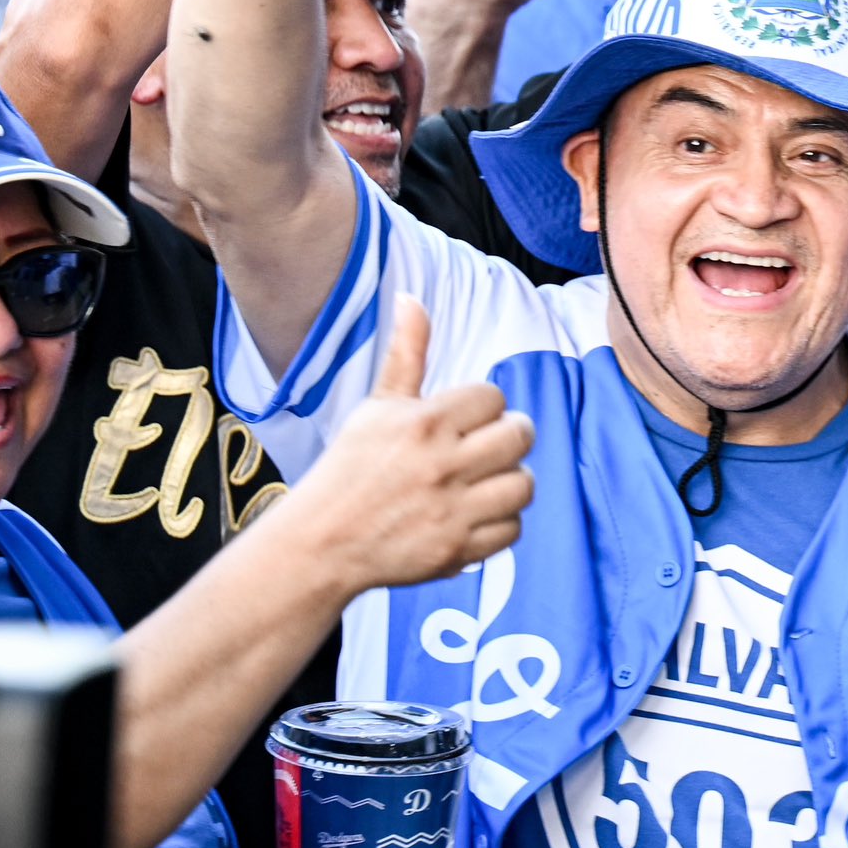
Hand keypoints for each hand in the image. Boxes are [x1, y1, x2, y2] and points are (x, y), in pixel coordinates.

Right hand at [280, 309, 535, 595]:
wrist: (322, 542)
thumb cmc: (351, 468)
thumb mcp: (377, 408)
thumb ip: (407, 355)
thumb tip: (411, 298)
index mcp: (424, 423)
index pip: (493, 397)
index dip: (482, 407)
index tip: (464, 421)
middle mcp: (442, 465)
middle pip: (520, 435)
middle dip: (509, 436)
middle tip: (488, 446)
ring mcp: (452, 510)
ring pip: (524, 483)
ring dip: (510, 480)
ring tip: (485, 480)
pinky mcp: (459, 550)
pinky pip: (513, 528)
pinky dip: (500, 522)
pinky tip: (474, 514)